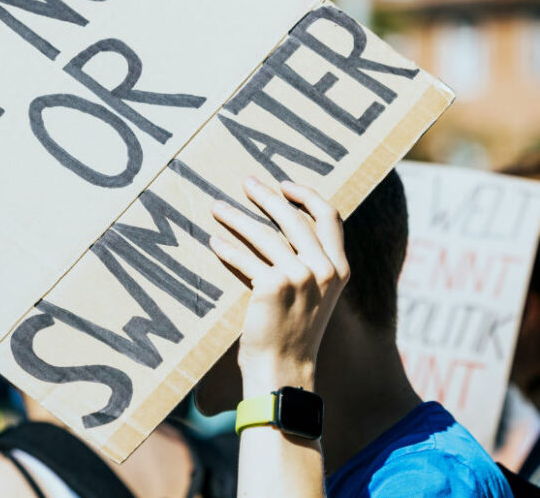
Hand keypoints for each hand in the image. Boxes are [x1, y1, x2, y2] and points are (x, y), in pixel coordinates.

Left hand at [209, 177, 348, 394]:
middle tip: (245, 183)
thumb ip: (309, 264)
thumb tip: (283, 229)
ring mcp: (300, 277)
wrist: (284, 370)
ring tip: (217, 207)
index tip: (284, 184)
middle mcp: (324, 269)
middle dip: (266, 196)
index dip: (307, 195)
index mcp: (339, 268)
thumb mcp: (315, 296)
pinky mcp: (273, 286)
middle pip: (293, 217)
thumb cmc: (293, 333)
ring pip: (264, 234)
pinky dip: (226, 249)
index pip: (330, 217)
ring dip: (236, 217)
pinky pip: (244, 259)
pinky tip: (214, 242)